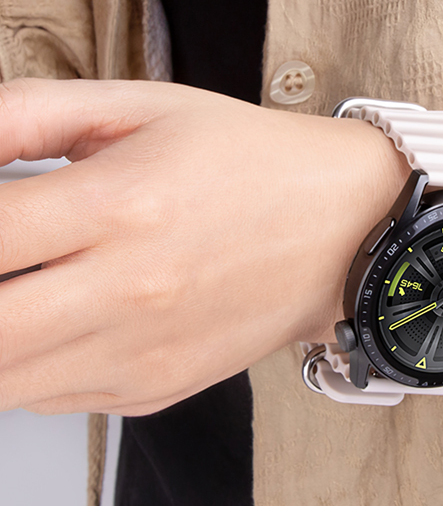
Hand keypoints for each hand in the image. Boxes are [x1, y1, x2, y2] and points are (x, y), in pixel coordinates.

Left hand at [0, 78, 408, 414]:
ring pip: (0, 381)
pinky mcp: (155, 389)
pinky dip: (31, 362)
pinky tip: (69, 315)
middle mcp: (129, 292)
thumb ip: (25, 114)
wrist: (345, 227)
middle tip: (3, 261)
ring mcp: (142, 354)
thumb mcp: (144, 108)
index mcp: (122, 205)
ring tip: (29, 285)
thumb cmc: (253, 162)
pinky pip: (47, 398)